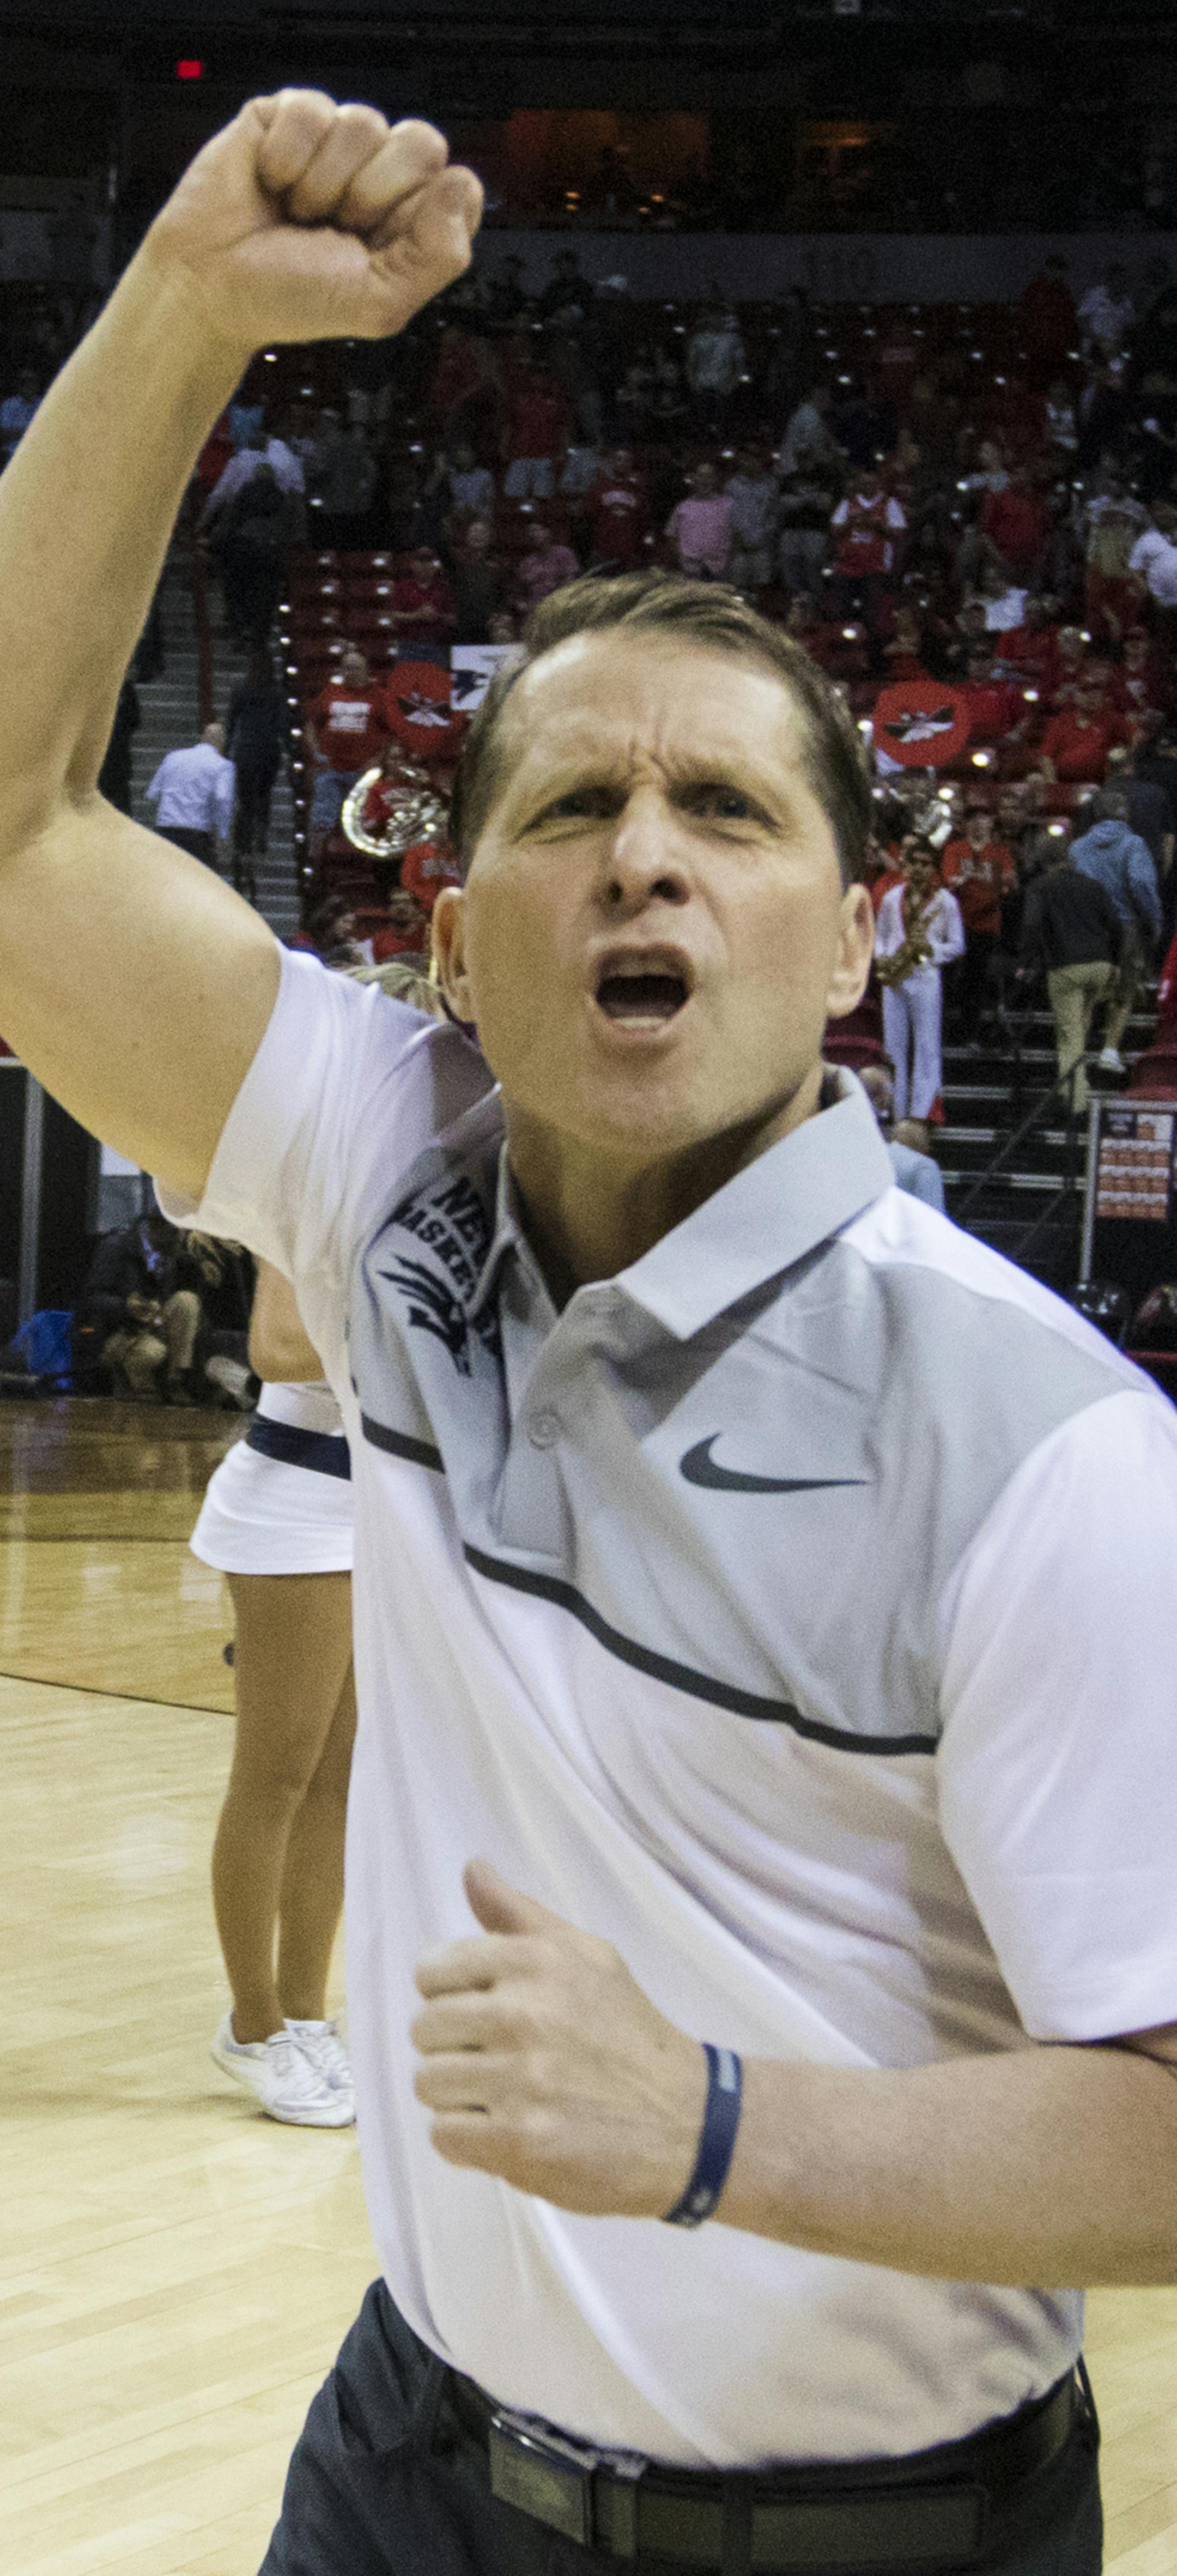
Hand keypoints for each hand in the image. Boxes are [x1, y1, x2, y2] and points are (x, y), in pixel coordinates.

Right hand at [147, 90, 482, 351]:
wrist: (212, 287)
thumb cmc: (290, 298)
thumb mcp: (379, 304)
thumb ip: (437, 257)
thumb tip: (462, 184)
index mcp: (411, 219)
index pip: (458, 187)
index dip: (421, 216)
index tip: (379, 247)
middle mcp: (381, 173)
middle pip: (421, 143)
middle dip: (373, 195)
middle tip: (335, 228)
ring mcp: (336, 141)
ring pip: (364, 123)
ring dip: (324, 183)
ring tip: (297, 212)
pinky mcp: (290, 115)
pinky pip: (312, 109)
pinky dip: (287, 157)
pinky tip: (271, 183)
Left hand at [412, 1861, 706, 2216]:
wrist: (686, 2122)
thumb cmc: (629, 2032)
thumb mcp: (589, 1955)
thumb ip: (519, 1914)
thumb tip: (473, 1868)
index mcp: (534, 1960)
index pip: (431, 1970)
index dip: (449, 1994)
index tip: (480, 2011)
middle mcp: (523, 2014)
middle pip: (424, 2029)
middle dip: (453, 2047)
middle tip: (498, 2058)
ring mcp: (520, 2081)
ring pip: (428, 2083)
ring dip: (460, 2095)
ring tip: (505, 2095)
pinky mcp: (518, 2141)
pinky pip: (443, 2135)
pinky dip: (468, 2140)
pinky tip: (507, 2129)